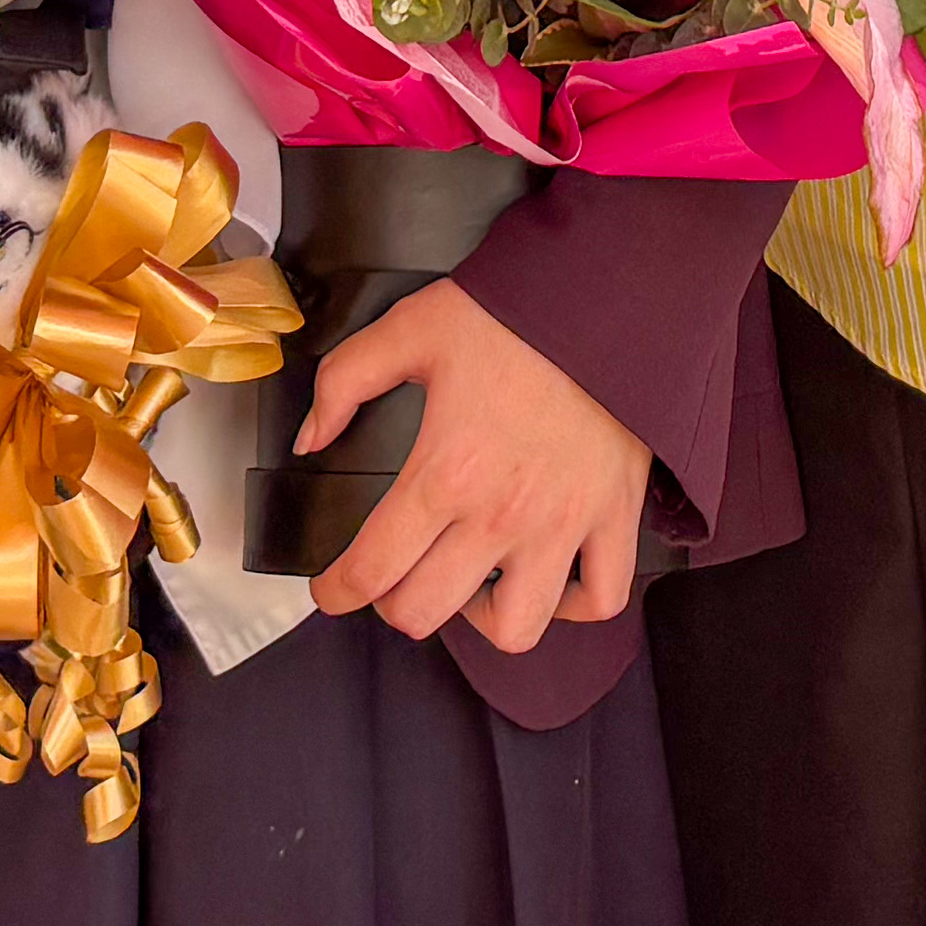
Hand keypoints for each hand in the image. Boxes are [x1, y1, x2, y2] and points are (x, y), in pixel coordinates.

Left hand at [299, 278, 653, 655]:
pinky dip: (572, 607)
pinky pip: (600, 598)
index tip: (331, 590)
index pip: (372, 568)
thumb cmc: (512, 314)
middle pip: (425, 610)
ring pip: (514, 628)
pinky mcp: (615, 517)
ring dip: (478, 619)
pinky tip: (548, 582)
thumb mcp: (409, 330)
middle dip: (393, 603)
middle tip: (393, 579)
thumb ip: (344, 383)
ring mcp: (563, 524)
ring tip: (468, 587)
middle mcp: (500, 513)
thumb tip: (310, 439)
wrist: (606, 297)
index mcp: (444, 471)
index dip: (336, 592)